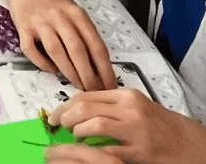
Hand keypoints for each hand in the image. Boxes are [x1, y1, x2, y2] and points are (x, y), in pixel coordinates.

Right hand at [10, 0, 114, 90]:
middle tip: (94, 91)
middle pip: (77, 51)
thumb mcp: (74, 11)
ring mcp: (40, 22)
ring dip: (69, 72)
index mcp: (77, 14)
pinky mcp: (23, 27)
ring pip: (57, 52)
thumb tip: (97, 65)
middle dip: (88, 76)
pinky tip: (50, 69)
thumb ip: (84, 33)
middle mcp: (59, 17)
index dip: (105, 69)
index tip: (110, 85)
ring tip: (77, 85)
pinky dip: (42, 63)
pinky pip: (31, 50)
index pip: (96, 45)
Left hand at [46, 89, 205, 163]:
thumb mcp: (136, 106)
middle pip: (85, 108)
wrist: (190, 143)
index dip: (65, 106)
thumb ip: (110, 104)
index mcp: (126, 95)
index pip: (86, 95)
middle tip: (59, 125)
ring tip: (74, 137)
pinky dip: (93, 150)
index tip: (56, 114)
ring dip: (77, 132)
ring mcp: (135, 130)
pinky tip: (88, 151)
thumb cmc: (161, 125)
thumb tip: (78, 109)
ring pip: (93, 125)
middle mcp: (130, 109)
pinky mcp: (140, 151)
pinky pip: (108, 150)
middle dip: (65, 117)